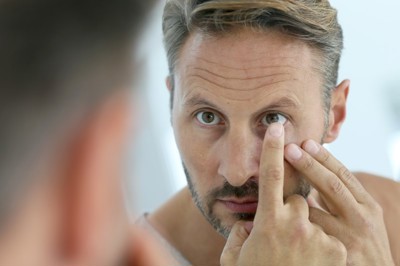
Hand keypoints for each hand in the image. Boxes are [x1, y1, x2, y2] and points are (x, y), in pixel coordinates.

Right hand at [221, 123, 346, 265]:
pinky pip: (326, 234)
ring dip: (303, 229)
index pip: (272, 176)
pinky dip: (319, 244)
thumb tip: (248, 221)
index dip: (273, 149)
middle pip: (296, 199)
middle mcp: (295, 224)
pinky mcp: (337, 250)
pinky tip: (309, 263)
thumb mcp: (234, 258)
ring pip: (311, 216)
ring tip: (294, 255)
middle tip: (281, 235)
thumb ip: (238, 233)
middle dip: (289, 210)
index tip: (277, 127)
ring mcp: (319, 237)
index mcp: (268, 222)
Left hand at [284, 140, 394, 265]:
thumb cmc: (362, 246)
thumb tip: (310, 182)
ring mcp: (351, 237)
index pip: (343, 175)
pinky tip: (280, 219)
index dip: (324, 158)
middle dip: (309, 165)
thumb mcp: (360, 219)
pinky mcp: (339, 254)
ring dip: (295, 196)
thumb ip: (337, 202)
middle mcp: (363, 218)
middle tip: (289, 148)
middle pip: (332, 185)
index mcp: (367, 205)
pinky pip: (310, 234)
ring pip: (316, 211)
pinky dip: (296, 224)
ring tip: (277, 177)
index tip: (305, 143)